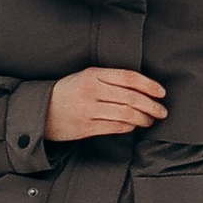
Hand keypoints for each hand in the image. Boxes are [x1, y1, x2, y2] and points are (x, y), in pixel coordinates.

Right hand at [44, 66, 166, 142]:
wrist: (39, 109)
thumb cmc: (67, 92)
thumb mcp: (85, 77)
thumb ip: (109, 80)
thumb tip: (140, 90)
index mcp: (93, 74)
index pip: (129, 77)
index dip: (149, 85)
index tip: (161, 92)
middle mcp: (92, 91)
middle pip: (131, 98)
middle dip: (151, 106)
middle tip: (162, 111)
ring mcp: (88, 110)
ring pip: (126, 114)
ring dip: (143, 119)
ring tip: (150, 120)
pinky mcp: (85, 127)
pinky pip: (115, 127)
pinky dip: (128, 127)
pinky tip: (134, 126)